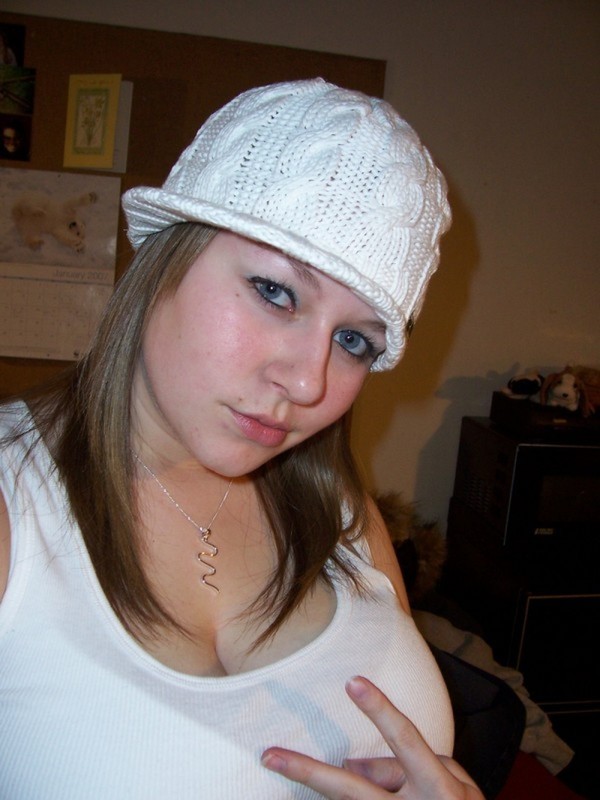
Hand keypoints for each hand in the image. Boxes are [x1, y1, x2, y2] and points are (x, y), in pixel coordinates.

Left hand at [261, 676, 483, 798]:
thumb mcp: (460, 788)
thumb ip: (410, 765)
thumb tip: (353, 763)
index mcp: (438, 790)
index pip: (406, 740)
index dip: (379, 710)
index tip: (353, 681)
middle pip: (352, 789)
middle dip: (308, 772)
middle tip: (268, 755)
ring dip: (320, 784)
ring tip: (284, 762)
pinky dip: (348, 794)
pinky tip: (320, 780)